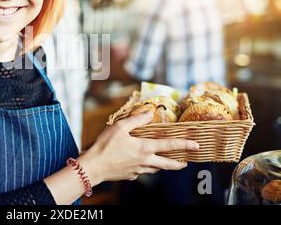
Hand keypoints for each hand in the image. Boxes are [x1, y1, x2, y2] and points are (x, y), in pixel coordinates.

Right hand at [78, 111, 199, 184]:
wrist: (93, 167)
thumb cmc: (105, 146)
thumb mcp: (119, 127)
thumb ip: (136, 119)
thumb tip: (149, 112)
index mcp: (144, 148)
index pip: (169, 145)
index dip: (184, 144)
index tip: (196, 145)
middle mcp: (145, 161)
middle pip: (168, 164)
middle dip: (179, 163)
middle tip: (186, 162)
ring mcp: (138, 170)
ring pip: (156, 168)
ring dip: (163, 165)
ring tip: (165, 161)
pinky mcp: (130, 176)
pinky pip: (142, 171)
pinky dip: (146, 167)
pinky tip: (140, 162)